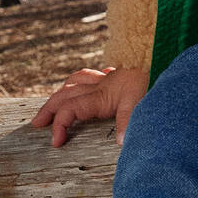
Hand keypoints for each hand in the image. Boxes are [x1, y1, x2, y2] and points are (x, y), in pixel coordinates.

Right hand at [31, 65, 147, 147]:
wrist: (160, 53)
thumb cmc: (151, 76)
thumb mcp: (139, 101)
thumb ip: (128, 123)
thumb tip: (121, 144)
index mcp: (100, 96)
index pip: (69, 110)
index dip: (58, 125)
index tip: (56, 143)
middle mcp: (100, 86)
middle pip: (65, 95)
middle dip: (48, 109)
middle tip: (37, 124)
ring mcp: (108, 79)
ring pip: (76, 81)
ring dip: (62, 93)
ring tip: (54, 102)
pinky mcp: (118, 75)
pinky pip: (94, 75)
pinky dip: (83, 80)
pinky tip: (88, 84)